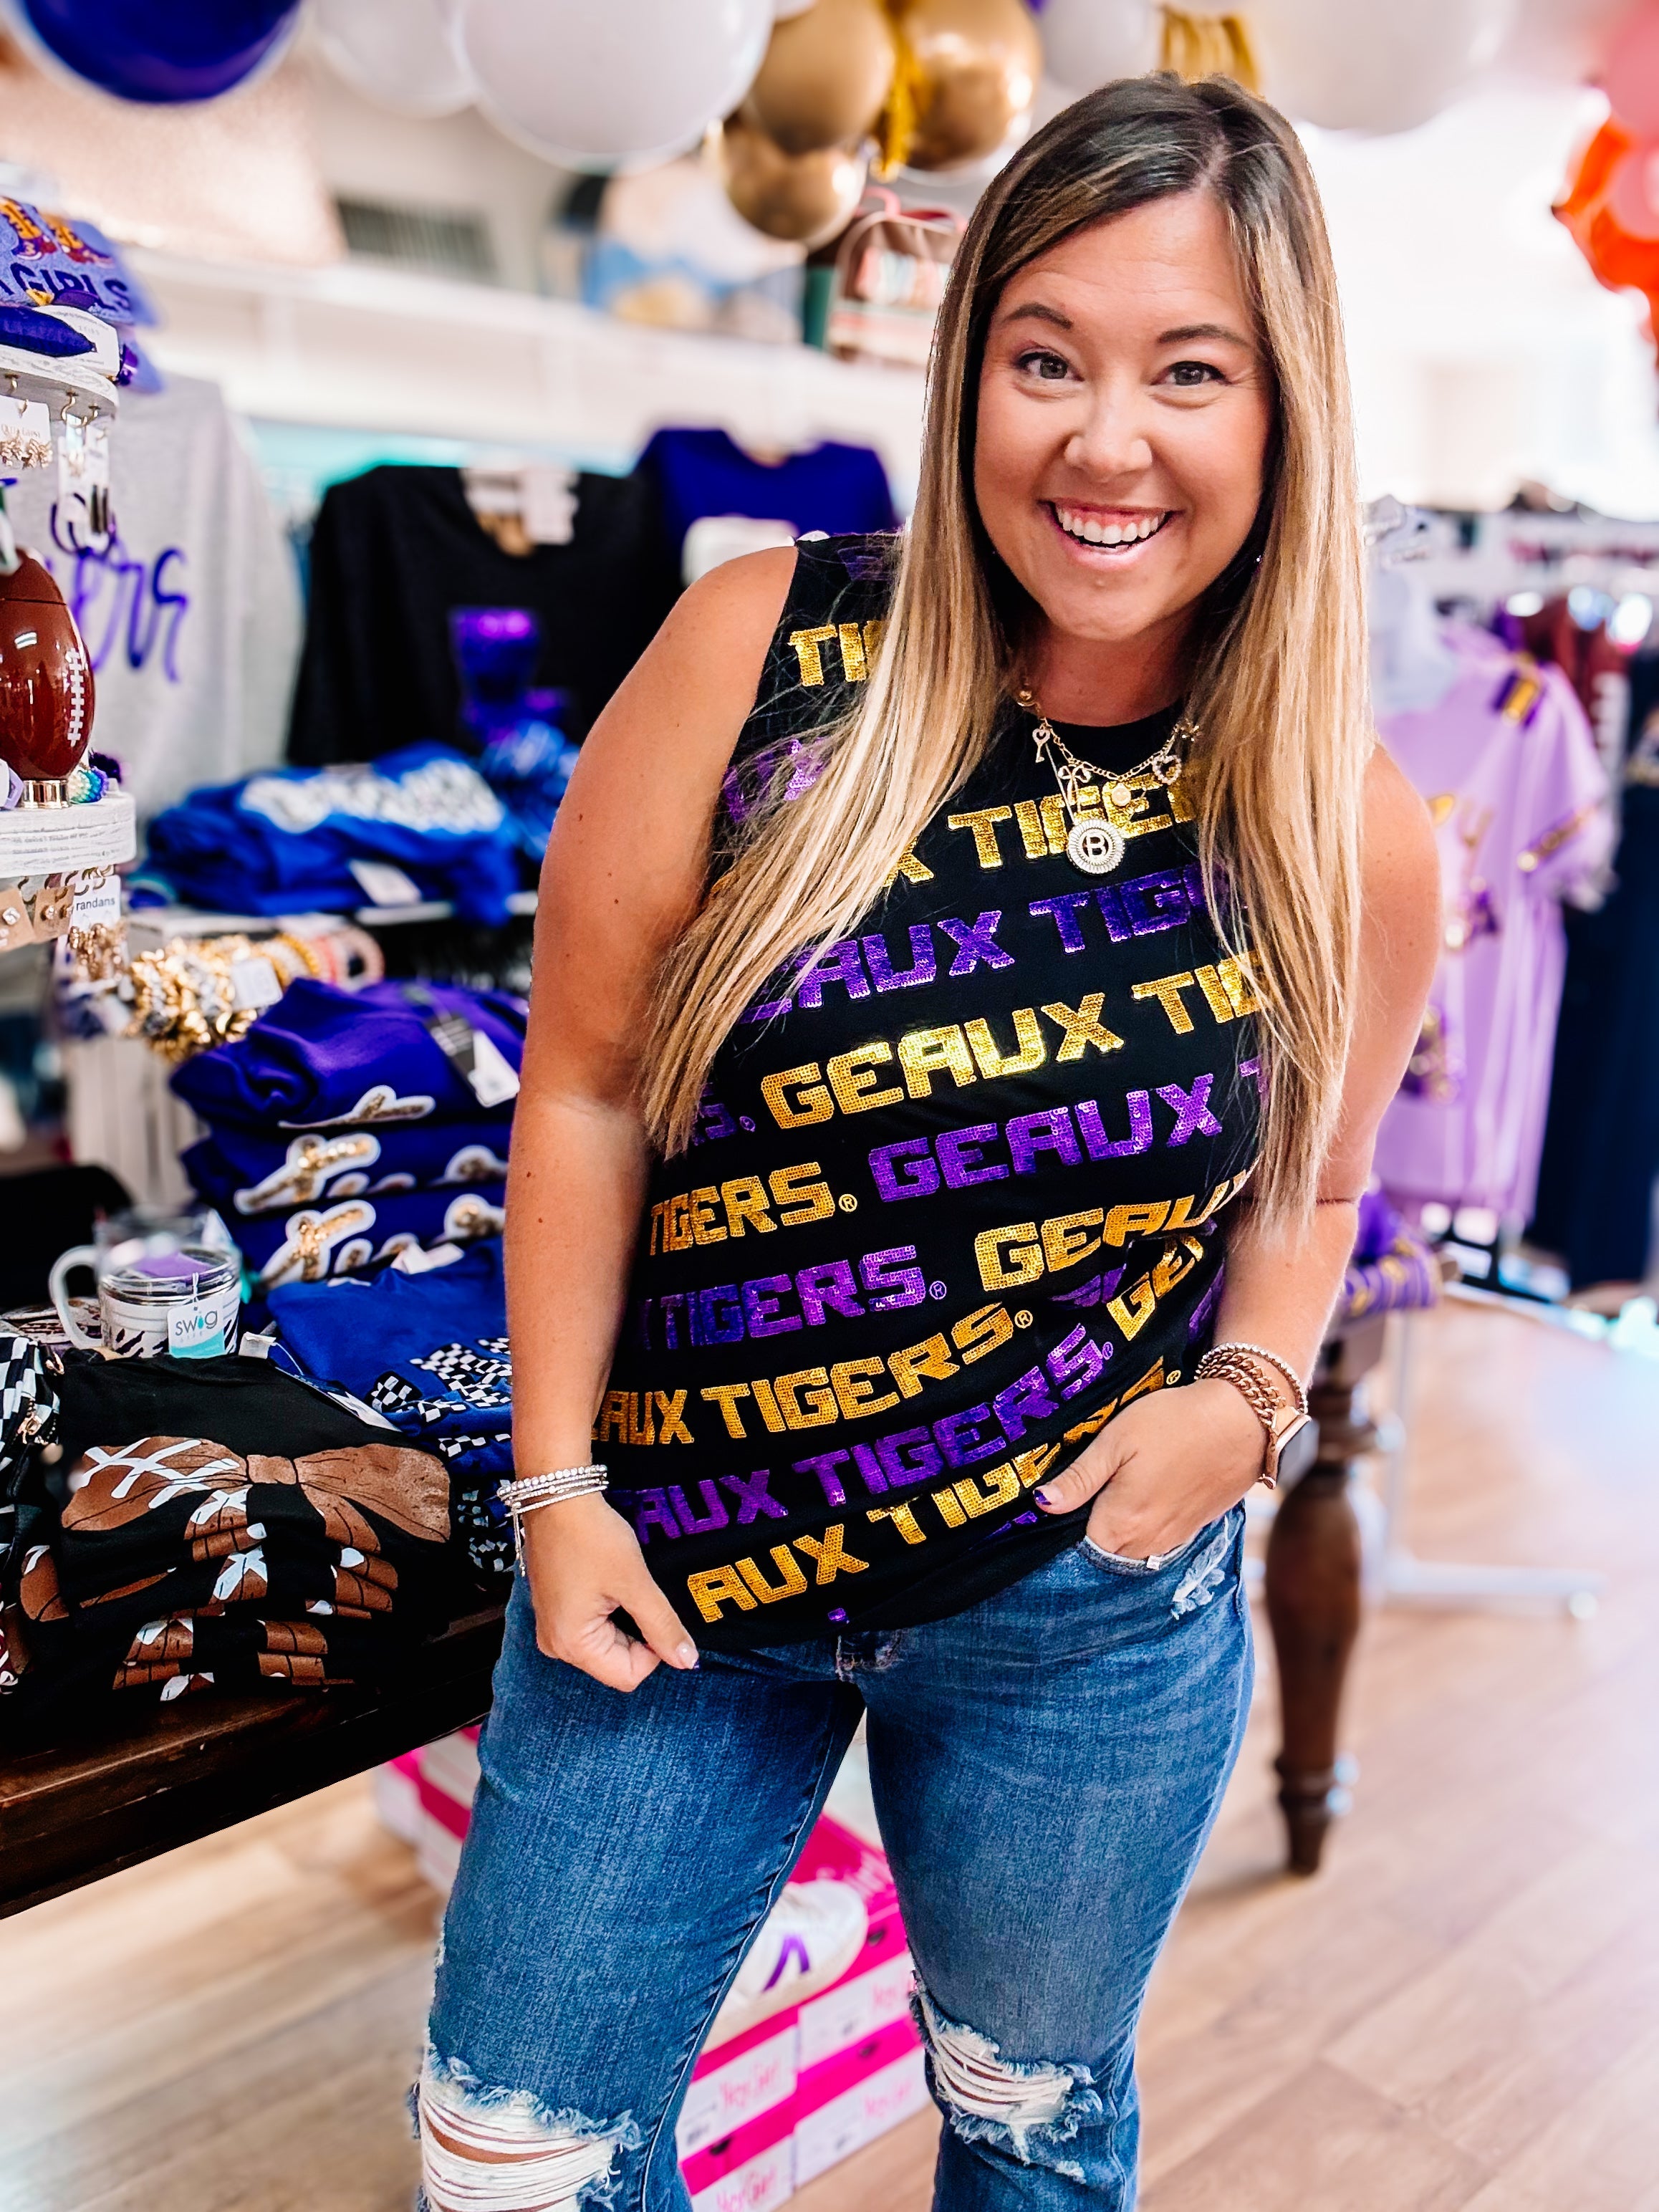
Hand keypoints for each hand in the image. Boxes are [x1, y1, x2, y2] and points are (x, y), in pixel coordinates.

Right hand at [519, 1491, 698, 1691]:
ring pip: (606, 1645)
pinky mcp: (555, 1612)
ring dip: (623, 1620)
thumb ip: (662, 1625)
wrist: (556, 1496)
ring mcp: (552, 1629)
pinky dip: (609, 1612)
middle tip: (634, 1591)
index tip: (651, 1609)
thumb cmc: (591, 1536)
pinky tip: (606, 1582)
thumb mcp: (635, 1582)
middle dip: (636, 1633)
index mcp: (571, 1644)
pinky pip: (591, 1628)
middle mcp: (555, 1645)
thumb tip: (687, 1661)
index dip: (652, 1649)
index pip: (628, 1675)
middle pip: (615, 1663)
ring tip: (617, 1583)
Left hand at [1034, 1378, 1264, 1559]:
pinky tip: (1143, 1498)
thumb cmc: (1175, 1424)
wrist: (1244, 1422)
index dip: (1063, 1528)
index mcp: (1121, 1524)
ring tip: (1113, 1495)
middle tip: (1084, 1497)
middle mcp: (1146, 1544)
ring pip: (1130, 1550)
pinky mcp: (1192, 1529)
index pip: (1076, 1547)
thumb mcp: (1117, 1441)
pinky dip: (1143, 1529)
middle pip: (1103, 1553)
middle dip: (1088, 1534)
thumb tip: (1042, 1503)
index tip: (1058, 1506)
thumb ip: (1080, 1478)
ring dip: (1117, 1533)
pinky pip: (1156, 1542)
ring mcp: (1173, 1539)